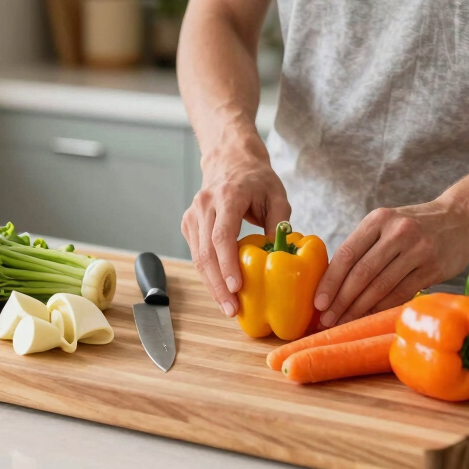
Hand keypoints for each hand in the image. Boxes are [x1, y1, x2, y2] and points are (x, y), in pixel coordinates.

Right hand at [182, 135, 289, 316]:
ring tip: (227, 307)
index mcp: (227, 196)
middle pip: (206, 252)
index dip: (228, 265)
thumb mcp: (278, 194)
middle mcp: (205, 205)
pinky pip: (197, 254)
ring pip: (198, 257)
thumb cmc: (257, 178)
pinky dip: (208, 274)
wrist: (229, 159)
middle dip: (218, 285)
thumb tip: (280, 253)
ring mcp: (193, 215)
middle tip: (232, 309)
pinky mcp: (189, 224)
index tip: (236, 288)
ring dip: (211, 285)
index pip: (222, 235)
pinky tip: (221, 290)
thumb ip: (280, 222)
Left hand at [313, 200, 468, 326]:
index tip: (318, 303)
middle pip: (361, 273)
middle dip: (341, 301)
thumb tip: (332, 284)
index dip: (330, 281)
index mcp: (378, 220)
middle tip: (327, 320)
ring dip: (359, 309)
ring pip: (381, 286)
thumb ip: (363, 247)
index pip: (347, 254)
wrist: (461, 217)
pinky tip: (370, 317)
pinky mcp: (433, 267)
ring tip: (344, 322)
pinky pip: (401, 292)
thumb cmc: (414, 226)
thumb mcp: (387, 224)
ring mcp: (417, 250)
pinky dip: (382, 307)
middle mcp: (397, 232)